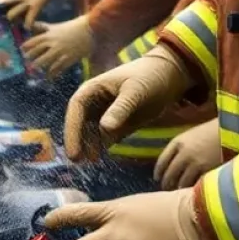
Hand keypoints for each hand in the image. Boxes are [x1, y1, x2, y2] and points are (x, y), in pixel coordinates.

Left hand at [22, 17, 91, 77]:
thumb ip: (42, 27)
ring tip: (34, 69)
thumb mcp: (55, 26)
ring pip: (46, 60)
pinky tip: (48, 76)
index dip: (26, 46)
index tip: (21, 50)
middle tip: (26, 61)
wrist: (89, 30)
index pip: (34, 41)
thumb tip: (30, 25)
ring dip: (39, 65)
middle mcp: (53, 43)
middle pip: (38, 51)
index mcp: (49, 35)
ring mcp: (61, 51)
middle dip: (30, 57)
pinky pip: (58, 67)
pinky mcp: (69, 58)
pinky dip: (53, 72)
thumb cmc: (71, 27)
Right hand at [63, 45, 193, 161]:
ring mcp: (104, 114)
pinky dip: (101, 147)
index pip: (76, 109)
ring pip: (90, 132)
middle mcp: (94, 102)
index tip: (73, 150)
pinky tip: (101, 158)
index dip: (72, 130)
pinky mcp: (116, 124)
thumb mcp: (135, 91)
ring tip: (91, 162)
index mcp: (92, 89)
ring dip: (88, 146)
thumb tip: (104, 128)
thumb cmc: (148, 77)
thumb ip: (120, 109)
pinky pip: (104, 138)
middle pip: (80, 123)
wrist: (167, 77)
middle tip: (78, 161)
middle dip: (77, 141)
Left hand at [154, 119, 221, 189]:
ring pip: (181, 182)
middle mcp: (183, 153)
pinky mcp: (208, 171)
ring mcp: (195, 163)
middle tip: (166, 189)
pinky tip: (192, 192)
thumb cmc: (213, 130)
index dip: (158, 171)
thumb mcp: (192, 135)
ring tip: (178, 193)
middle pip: (170, 173)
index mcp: (177, 142)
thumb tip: (174, 162)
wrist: (232, 129)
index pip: (162, 160)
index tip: (157, 178)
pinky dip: (192, 188)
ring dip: (178, 188)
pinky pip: (196, 183)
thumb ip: (182, 147)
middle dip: (167, 183)